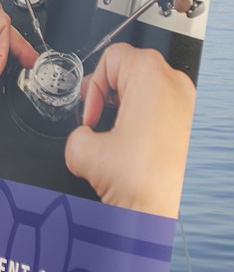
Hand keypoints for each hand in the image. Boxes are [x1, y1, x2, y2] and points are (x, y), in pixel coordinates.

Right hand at [65, 43, 195, 217]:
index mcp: (150, 77)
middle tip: (99, 118)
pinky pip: (166, 110)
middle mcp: (176, 85)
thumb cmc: (138, 181)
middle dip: (109, 94)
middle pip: (132, 69)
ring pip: (150, 90)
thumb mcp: (81, 149)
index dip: (92, 83)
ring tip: (117, 136)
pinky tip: (137, 148)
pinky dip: (148, 123)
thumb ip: (75, 131)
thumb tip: (81, 136)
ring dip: (128, 108)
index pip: (111, 55)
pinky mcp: (196, 126)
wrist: (164, 215)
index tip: (91, 110)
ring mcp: (191, 105)